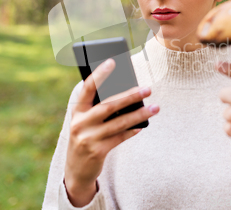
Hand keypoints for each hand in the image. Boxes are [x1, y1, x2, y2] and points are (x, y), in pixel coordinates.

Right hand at [64, 58, 158, 205]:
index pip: (88, 88)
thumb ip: (100, 109)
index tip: (112, 61)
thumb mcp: (87, 121)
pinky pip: (119, 138)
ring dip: (139, 114)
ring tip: (154, 107)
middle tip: (148, 89)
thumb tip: (128, 94)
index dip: (99, 74)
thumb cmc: (86, 136)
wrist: (76, 169)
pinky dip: (132, 130)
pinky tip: (143, 125)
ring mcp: (88, 138)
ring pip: (118, 123)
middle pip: (109, 106)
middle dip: (130, 96)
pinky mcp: (97, 151)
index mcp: (77, 111)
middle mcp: (80, 123)